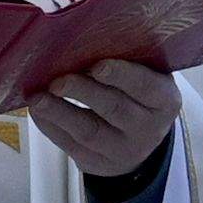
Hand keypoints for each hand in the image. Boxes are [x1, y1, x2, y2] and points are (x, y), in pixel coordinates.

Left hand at [21, 52, 178, 180]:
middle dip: (83, 91)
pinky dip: (51, 126)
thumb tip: (80, 39)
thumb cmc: (135, 94)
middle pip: (114, 108)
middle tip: (58, 80)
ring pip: (89, 131)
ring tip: (38, 97)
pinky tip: (38, 110)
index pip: (145, 86)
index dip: (121, 75)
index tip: (97, 65)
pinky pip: (71, 146)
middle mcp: (148, 127)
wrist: (137, 141)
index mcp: (164, 99)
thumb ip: (126, 60)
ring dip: (60, 112)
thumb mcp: (145, 76)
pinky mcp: (97, 162)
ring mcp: (123, 150)